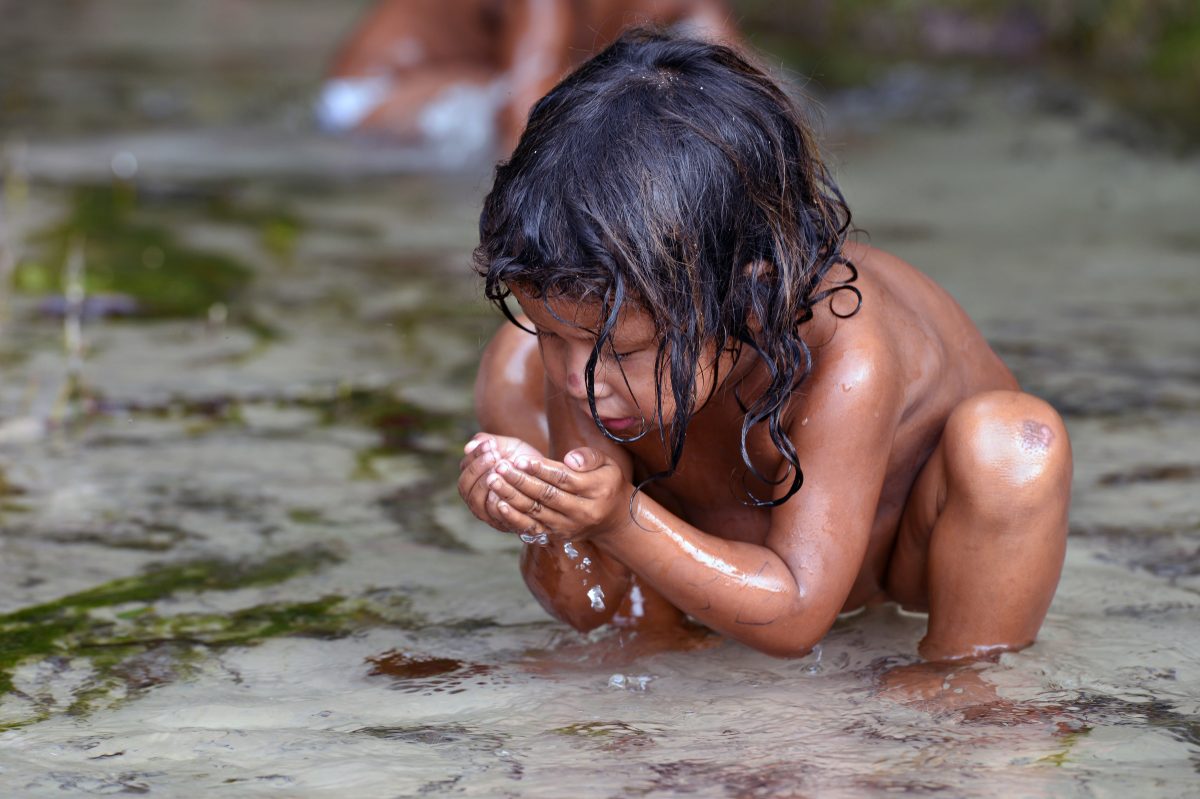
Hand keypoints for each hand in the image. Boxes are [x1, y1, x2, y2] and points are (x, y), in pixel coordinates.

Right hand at [458, 433, 544, 531]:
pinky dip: (500, 505)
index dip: (475, 457)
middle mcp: (476, 501)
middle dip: (479, 469)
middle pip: (466, 488)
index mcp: (472, 482)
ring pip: (477, 503)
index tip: (490, 444)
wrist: (548, 479)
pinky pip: (498, 518)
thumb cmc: (524, 461)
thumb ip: (489, 442)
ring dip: (487, 484)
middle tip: (495, 455)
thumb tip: (468, 446)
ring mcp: (488, 515)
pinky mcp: (505, 525)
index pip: (464, 471)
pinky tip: (509, 489)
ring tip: (503, 467)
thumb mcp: (508, 447)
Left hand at [483, 447, 630, 542]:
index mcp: (596, 490)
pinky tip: (499, 504)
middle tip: (499, 467)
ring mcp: (568, 526)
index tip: (519, 459)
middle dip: (519, 481)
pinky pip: (532, 528)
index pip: (563, 479)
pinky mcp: (557, 535)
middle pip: (546, 495)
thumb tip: (569, 459)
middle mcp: (582, 511)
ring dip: (511, 497)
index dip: (539, 469)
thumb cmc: (607, 483)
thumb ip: (589, 457)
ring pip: (535, 512)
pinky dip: (514, 518)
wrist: (614, 520)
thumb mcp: (608, 464)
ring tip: (493, 481)